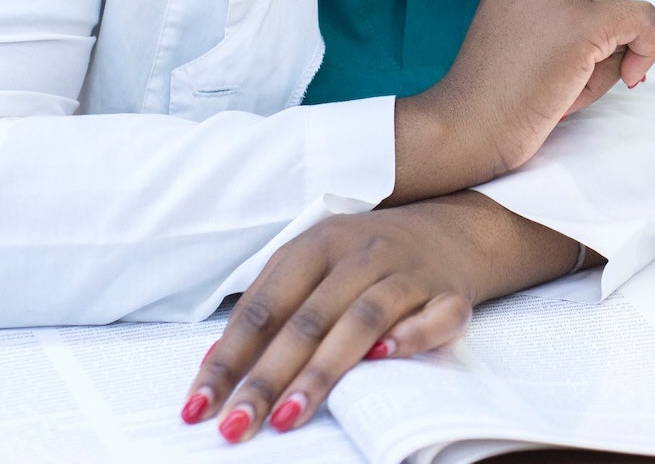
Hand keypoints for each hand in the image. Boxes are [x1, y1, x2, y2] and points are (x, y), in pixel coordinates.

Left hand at [182, 194, 579, 443]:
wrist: (456, 228)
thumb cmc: (367, 258)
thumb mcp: (315, 266)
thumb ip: (270, 307)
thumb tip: (215, 364)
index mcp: (317, 245)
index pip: (262, 307)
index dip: (228, 359)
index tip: (198, 408)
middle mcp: (361, 254)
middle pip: (306, 320)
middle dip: (266, 378)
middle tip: (236, 426)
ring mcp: (408, 272)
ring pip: (360, 321)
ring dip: (322, 372)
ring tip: (289, 417)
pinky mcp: (451, 295)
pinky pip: (433, 319)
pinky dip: (409, 339)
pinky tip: (382, 362)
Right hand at [390, 0, 654, 202]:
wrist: (467, 129)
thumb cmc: (499, 97)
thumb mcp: (527, 36)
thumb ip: (567, 18)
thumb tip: (637, 29)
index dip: (591, 25)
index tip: (570, 63)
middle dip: (603, 37)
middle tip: (569, 80)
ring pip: (625, 12)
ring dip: (611, 55)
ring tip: (569, 87)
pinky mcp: (584, 22)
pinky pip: (644, 21)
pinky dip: (649, 47)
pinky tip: (632, 76)